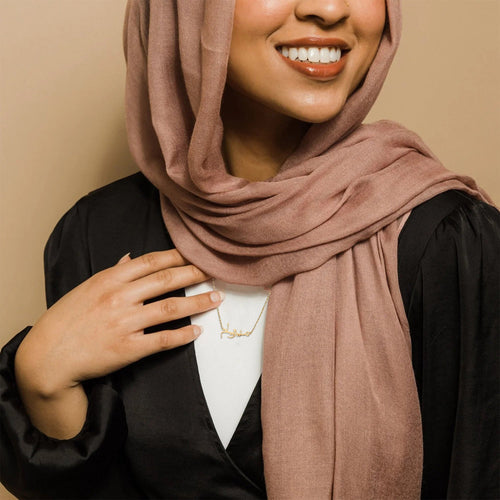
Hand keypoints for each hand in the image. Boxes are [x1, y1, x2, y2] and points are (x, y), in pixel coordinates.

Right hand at [15, 249, 222, 395]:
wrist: (48, 357)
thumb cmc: (66, 319)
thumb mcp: (86, 288)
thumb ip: (113, 272)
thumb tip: (131, 257)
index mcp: (109, 280)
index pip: (151, 261)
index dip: (177, 256)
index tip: (195, 253)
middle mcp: (119, 298)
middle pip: (166, 280)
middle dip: (194, 273)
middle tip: (214, 270)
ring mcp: (125, 324)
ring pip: (171, 308)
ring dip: (198, 302)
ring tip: (216, 298)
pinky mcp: (128, 349)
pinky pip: (163, 340)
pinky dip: (184, 335)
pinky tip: (198, 331)